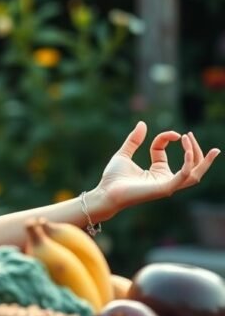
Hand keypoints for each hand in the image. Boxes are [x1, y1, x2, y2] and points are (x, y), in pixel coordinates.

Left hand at [96, 121, 219, 214]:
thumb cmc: (113, 178)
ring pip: (194, 175)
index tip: (163, 132)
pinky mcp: (165, 188)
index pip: (164, 151)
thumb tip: (142, 123)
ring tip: (209, 148)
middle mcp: (165, 179)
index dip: (165, 138)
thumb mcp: (124, 154)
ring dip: (202, 161)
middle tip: (190, 135)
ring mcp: (167, 185)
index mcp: (157, 172)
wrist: (106, 192)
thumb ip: (134, 140)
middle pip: (190, 165)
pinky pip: (183, 177)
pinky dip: (189, 164)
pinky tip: (188, 151)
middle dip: (195, 150)